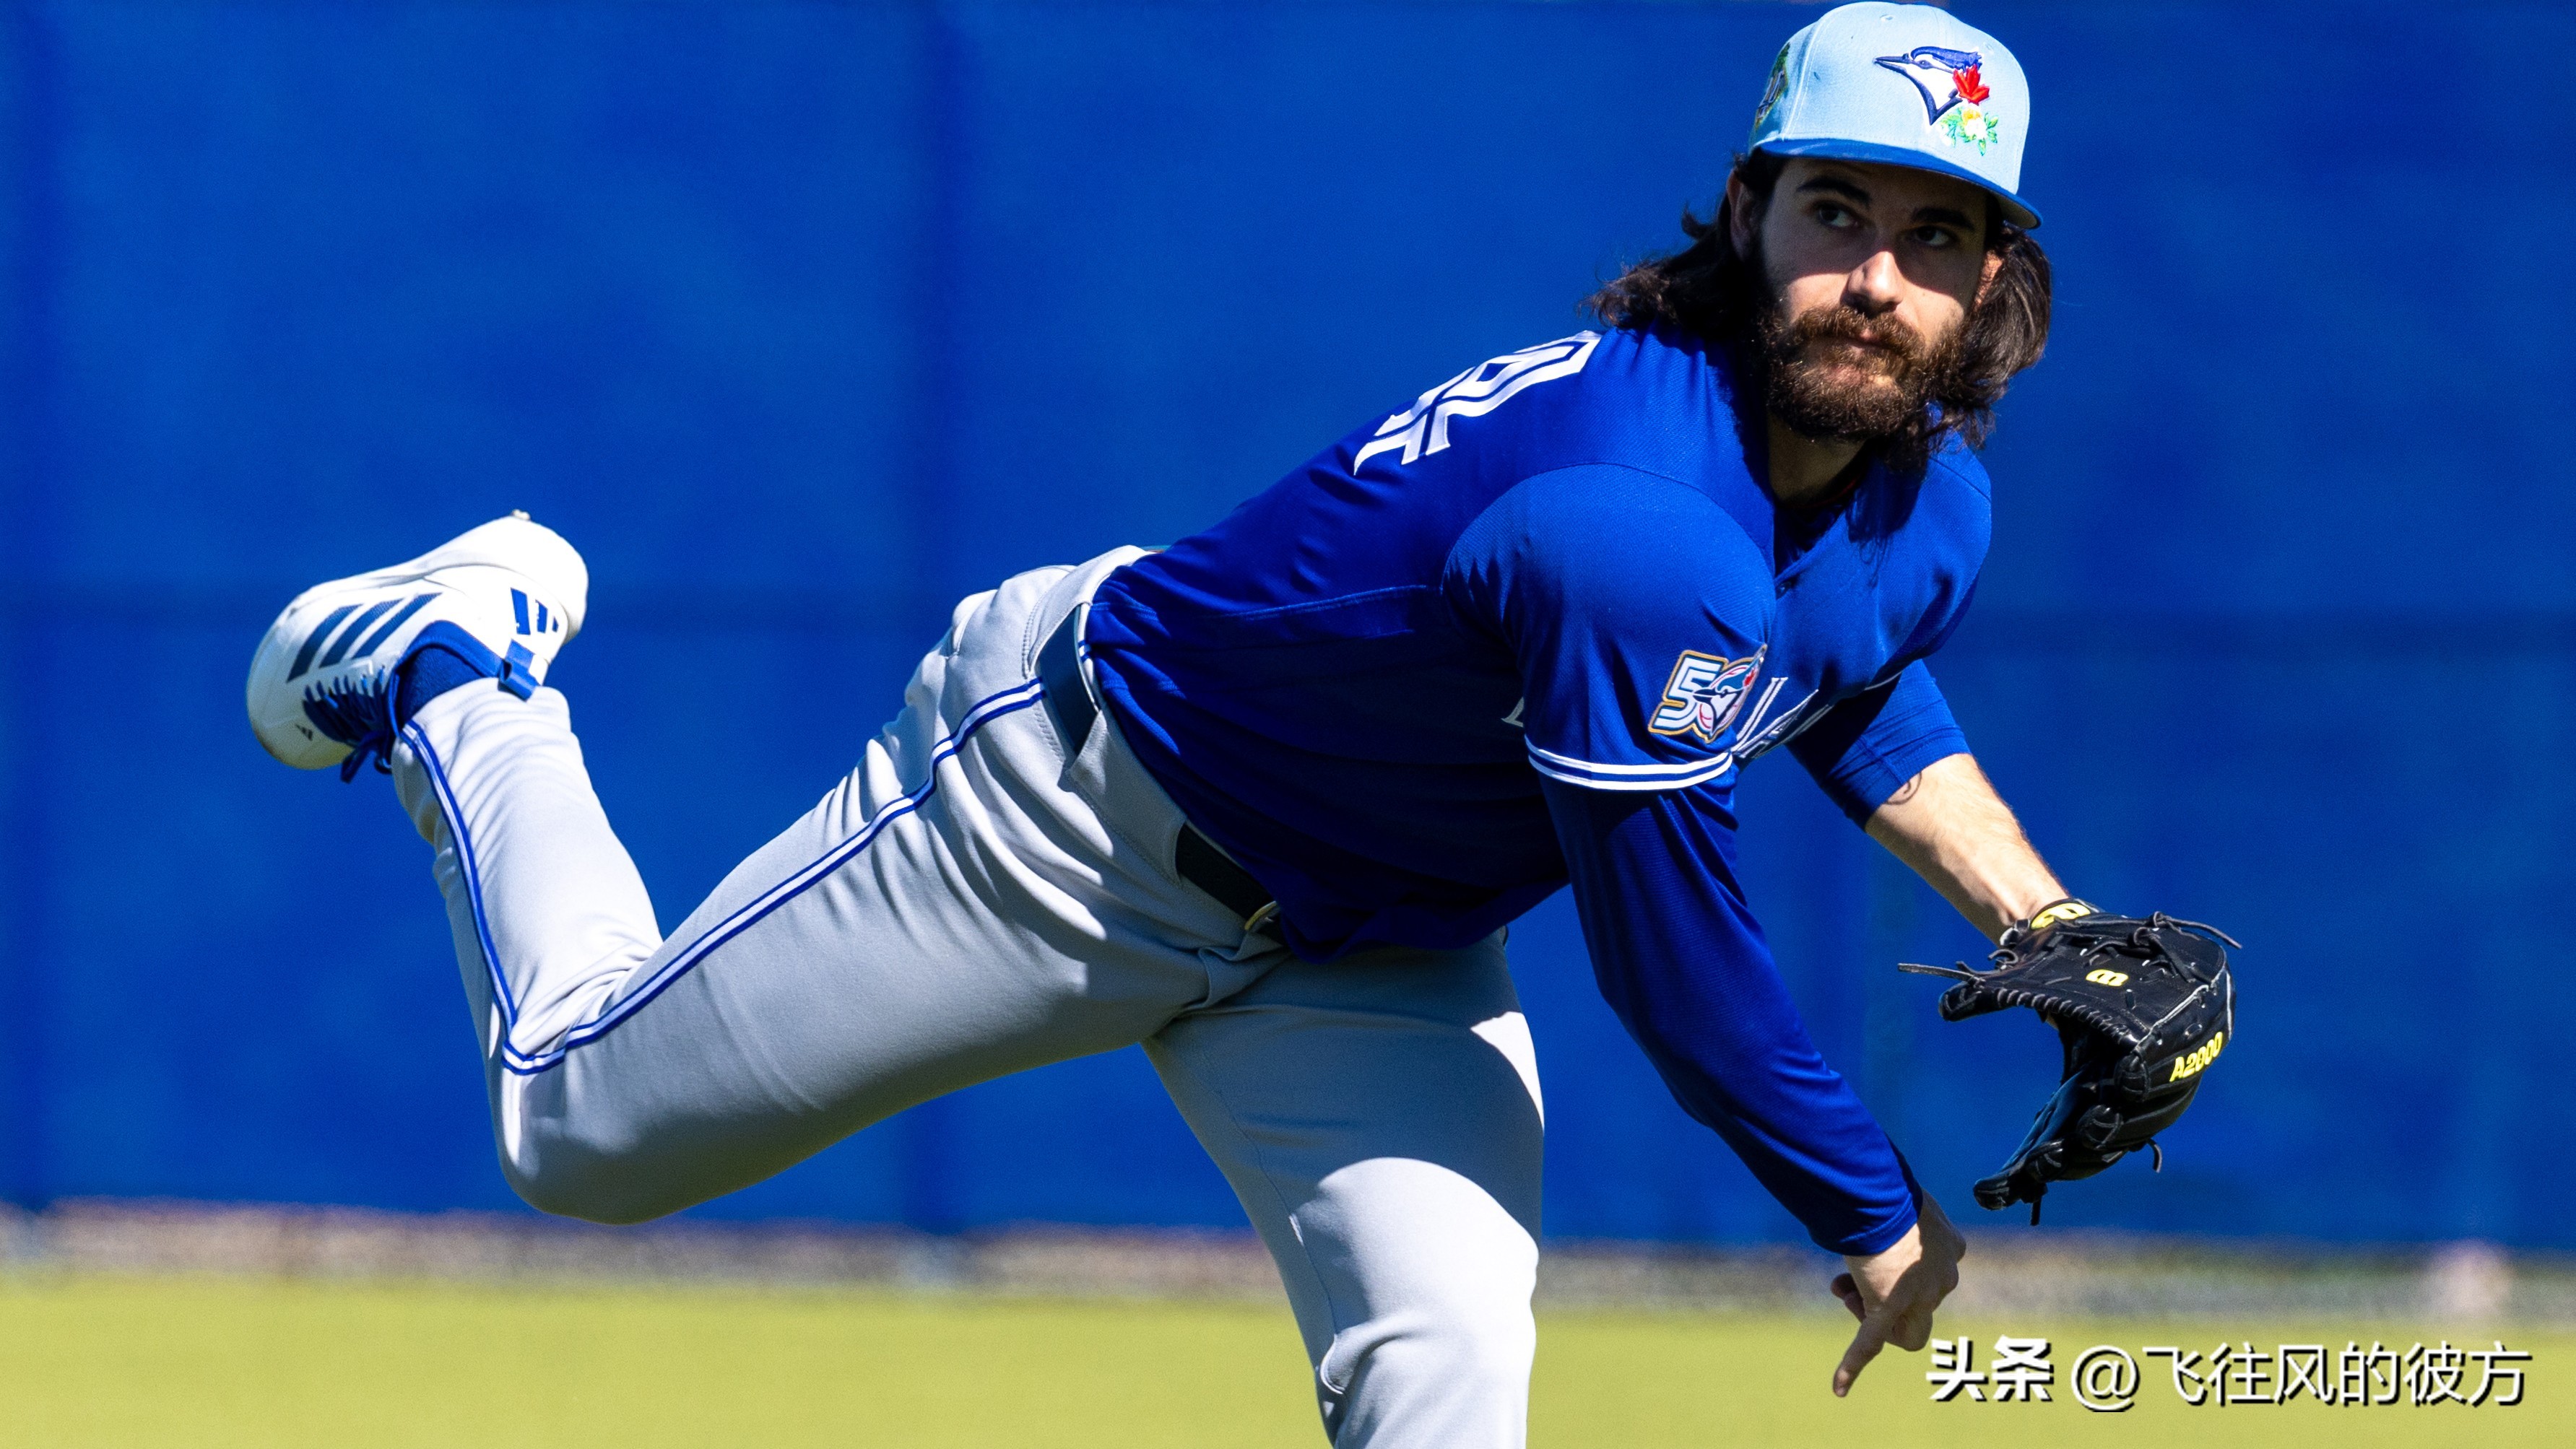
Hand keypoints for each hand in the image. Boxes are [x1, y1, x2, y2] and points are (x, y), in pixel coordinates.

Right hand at [1827, 1192, 1966, 1396]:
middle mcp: (1943, 1277)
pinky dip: (1853, 1365)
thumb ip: (1900, 1216)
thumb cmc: (1887, 1189)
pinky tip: (1840, 1387)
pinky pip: (1870, 1343)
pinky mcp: (1888, 1309)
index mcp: (1951, 1249)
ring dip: (1868, 1314)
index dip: (1901, 1274)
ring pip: (1901, 1330)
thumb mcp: (1903, 1200)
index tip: (1876, 1256)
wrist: (1880, 1196)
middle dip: (1881, 1295)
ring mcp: (1917, 1296)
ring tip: (1842, 1290)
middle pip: (1916, 1306)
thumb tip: (1870, 1206)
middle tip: (1850, 1278)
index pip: (1932, 1276)